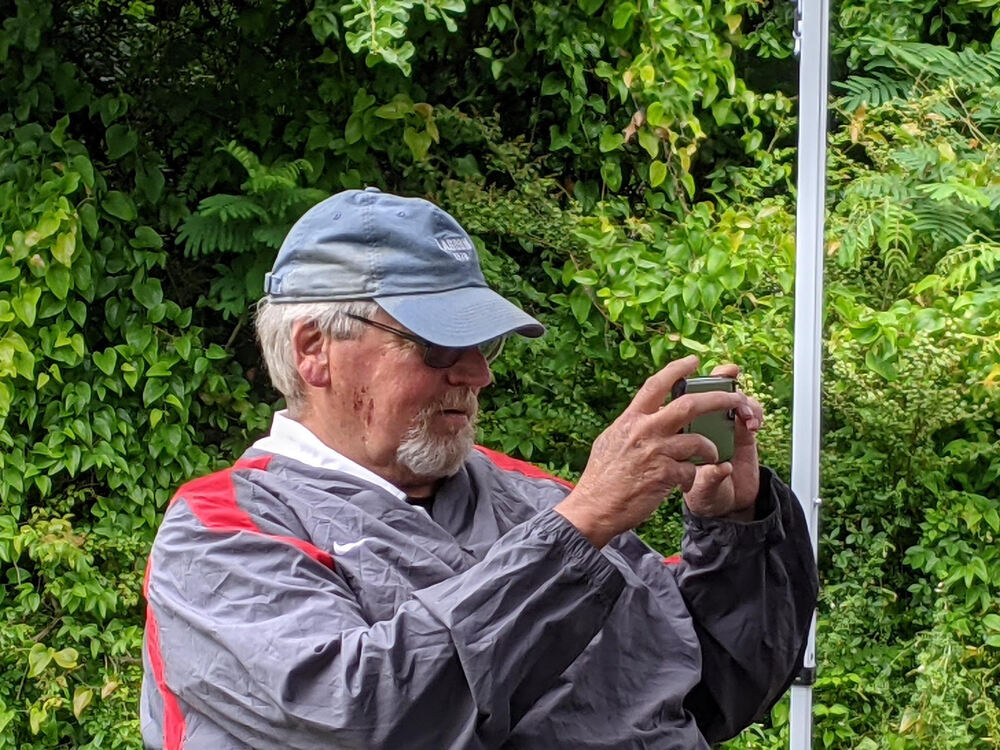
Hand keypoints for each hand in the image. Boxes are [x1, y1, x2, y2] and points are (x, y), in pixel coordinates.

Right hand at [554, 356, 763, 547]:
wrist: (594, 508)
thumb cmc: (601, 477)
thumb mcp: (612, 440)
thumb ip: (632, 426)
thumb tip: (646, 415)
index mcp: (630, 419)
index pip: (656, 385)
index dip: (677, 369)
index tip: (694, 361)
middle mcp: (644, 431)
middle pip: (690, 405)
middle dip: (719, 399)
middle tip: (737, 398)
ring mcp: (655, 453)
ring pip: (699, 441)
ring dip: (711, 448)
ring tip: (712, 454)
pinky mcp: (664, 476)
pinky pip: (692, 470)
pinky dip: (693, 475)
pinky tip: (685, 482)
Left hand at [680, 363, 762, 521]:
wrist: (721, 507)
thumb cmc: (700, 493)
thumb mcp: (699, 490)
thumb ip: (707, 478)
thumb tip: (720, 468)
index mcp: (677, 429)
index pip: (677, 397)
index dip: (681, 375)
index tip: (693, 363)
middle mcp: (700, 423)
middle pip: (708, 391)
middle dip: (720, 379)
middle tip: (730, 374)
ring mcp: (721, 427)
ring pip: (732, 400)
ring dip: (740, 399)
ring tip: (745, 414)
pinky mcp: (742, 434)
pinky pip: (749, 415)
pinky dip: (753, 413)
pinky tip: (753, 424)